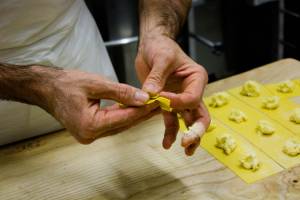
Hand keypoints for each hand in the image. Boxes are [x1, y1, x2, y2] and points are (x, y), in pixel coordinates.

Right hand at [34, 67, 159, 143]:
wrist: (46, 88)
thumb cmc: (66, 84)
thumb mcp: (95, 83)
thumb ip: (121, 92)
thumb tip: (144, 97)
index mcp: (90, 125)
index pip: (124, 117)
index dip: (143, 109)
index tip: (158, 101)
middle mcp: (90, 135)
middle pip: (124, 124)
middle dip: (142, 113)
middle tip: (160, 103)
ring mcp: (90, 135)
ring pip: (120, 125)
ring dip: (136, 115)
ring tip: (152, 104)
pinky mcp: (91, 131)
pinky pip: (113, 123)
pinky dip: (125, 115)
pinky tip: (136, 107)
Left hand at [135, 34, 209, 154]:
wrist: (152, 45)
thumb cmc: (161, 46)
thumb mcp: (161, 58)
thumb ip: (157, 77)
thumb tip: (150, 95)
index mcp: (196, 78)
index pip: (192, 97)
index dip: (177, 102)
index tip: (160, 99)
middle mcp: (192, 90)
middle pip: (200, 114)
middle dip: (195, 130)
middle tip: (187, 142)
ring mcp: (180, 99)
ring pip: (188, 121)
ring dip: (187, 136)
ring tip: (185, 150)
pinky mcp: (168, 103)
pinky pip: (172, 120)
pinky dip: (171, 131)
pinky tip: (167, 143)